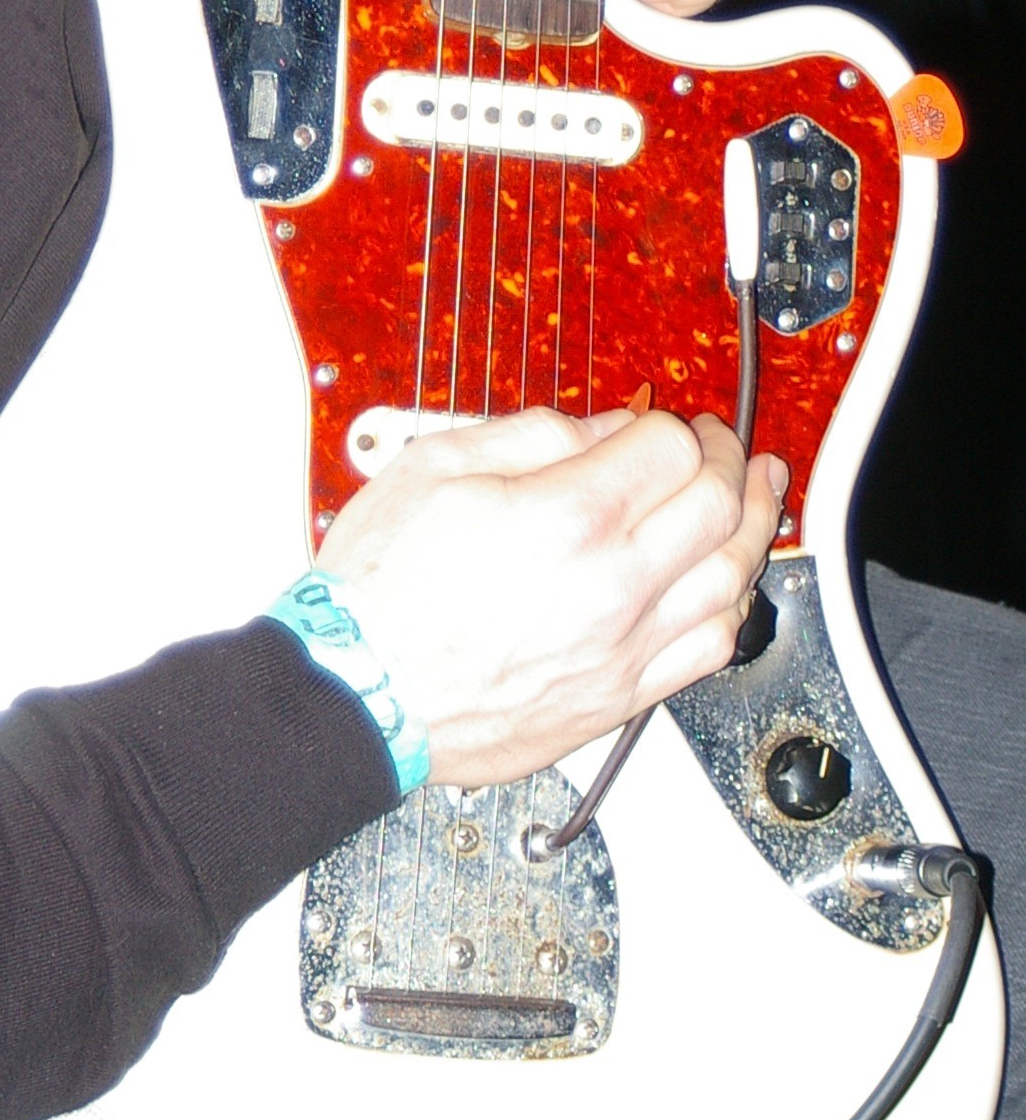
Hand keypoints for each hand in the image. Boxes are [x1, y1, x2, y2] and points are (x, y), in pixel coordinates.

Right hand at [314, 406, 783, 790]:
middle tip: (724, 447)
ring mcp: (622, 648)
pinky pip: (710, 650)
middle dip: (730, 463)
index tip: (663, 422)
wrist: (360, 692)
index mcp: (567, 517)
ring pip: (732, 581)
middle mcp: (611, 586)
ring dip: (756, 528)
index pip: (669, 450)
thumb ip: (530, 434)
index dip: (674, 423)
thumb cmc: (380, 589)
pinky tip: (730, 585)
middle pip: (717, 508)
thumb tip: (598, 430)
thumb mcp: (434, 465)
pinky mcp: (619, 697)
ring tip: (759, 498)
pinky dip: (735, 607)